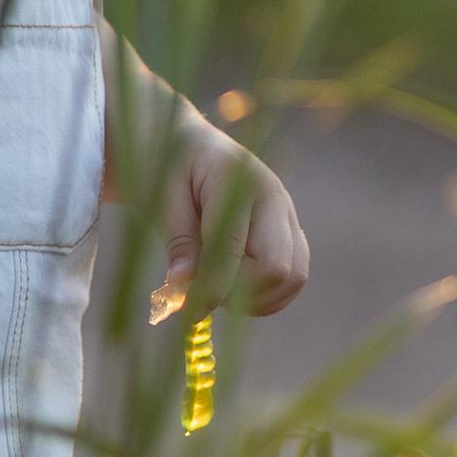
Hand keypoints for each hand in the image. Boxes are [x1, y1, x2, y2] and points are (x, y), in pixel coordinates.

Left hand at [158, 116, 309, 319]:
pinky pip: (295, 274)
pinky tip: (237, 288)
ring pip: (294, 277)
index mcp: (240, 181)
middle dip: (240, 292)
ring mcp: (288, 213)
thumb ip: (179, 241)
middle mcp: (275, 197)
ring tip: (220, 290)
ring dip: (258, 298)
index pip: (233, 250)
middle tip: (205, 293)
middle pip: (278, 268)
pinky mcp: (291, 230)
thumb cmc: (169, 167)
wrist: (188, 144)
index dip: (211, 287)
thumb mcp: (161, 198)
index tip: (188, 312)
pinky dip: (270, 293)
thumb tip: (184, 287)